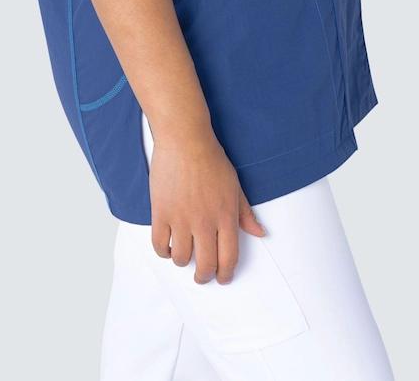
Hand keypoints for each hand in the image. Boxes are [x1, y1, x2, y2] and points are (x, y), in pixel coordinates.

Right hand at [148, 124, 265, 284]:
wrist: (185, 139)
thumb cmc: (211, 159)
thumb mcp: (235, 185)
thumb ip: (246, 213)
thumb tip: (259, 233)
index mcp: (226, 216)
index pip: (229, 258)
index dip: (226, 274)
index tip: (222, 278)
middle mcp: (204, 222)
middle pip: (205, 265)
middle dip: (205, 276)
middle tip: (202, 276)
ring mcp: (181, 219)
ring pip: (181, 259)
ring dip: (183, 262)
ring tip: (184, 256)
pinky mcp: (161, 213)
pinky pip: (159, 245)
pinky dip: (163, 252)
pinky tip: (168, 247)